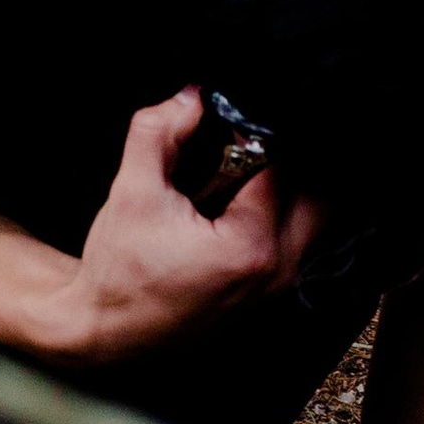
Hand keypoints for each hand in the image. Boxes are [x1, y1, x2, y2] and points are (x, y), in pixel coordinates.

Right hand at [46, 87, 321, 361]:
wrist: (107, 328)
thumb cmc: (120, 270)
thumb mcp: (133, 191)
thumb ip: (158, 132)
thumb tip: (191, 96)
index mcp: (250, 245)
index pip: (280, 165)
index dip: (253, 134)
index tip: (223, 123)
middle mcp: (276, 269)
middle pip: (316, 193)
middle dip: (286, 161)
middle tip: (241, 147)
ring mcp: (277, 285)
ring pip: (311, 217)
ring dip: (285, 188)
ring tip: (235, 176)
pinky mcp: (269, 290)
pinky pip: (295, 239)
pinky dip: (277, 214)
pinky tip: (233, 204)